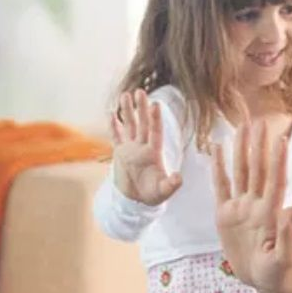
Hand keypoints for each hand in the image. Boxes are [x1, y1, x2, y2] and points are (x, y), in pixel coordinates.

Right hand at [110, 89, 181, 205]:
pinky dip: (113, 126)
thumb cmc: (153, 195)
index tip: (156, 104)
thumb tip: (179, 177)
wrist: (137, 201)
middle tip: (140, 91)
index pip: (155, 132)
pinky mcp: (120, 153)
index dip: (155, 119)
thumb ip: (171, 184)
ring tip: (125, 95)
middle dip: (141, 108)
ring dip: (127, 111)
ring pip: (129, 126)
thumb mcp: (163, 191)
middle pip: (142, 124)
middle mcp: (143, 147)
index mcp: (154, 153)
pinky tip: (112, 114)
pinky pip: (116, 137)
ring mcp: (131, 148)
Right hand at [211, 120, 291, 292]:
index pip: (275, 180)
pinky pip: (220, 186)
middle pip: (257, 169)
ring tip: (241, 127)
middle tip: (259, 121)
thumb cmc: (276, 271)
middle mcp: (256, 204)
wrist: (261, 279)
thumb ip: (287, 235)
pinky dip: (218, 168)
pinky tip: (217, 149)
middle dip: (258, 145)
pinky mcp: (225, 214)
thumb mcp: (283, 258)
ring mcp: (240, 207)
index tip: (281, 139)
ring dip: (241, 149)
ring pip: (240, 172)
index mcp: (270, 212)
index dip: (278, 160)